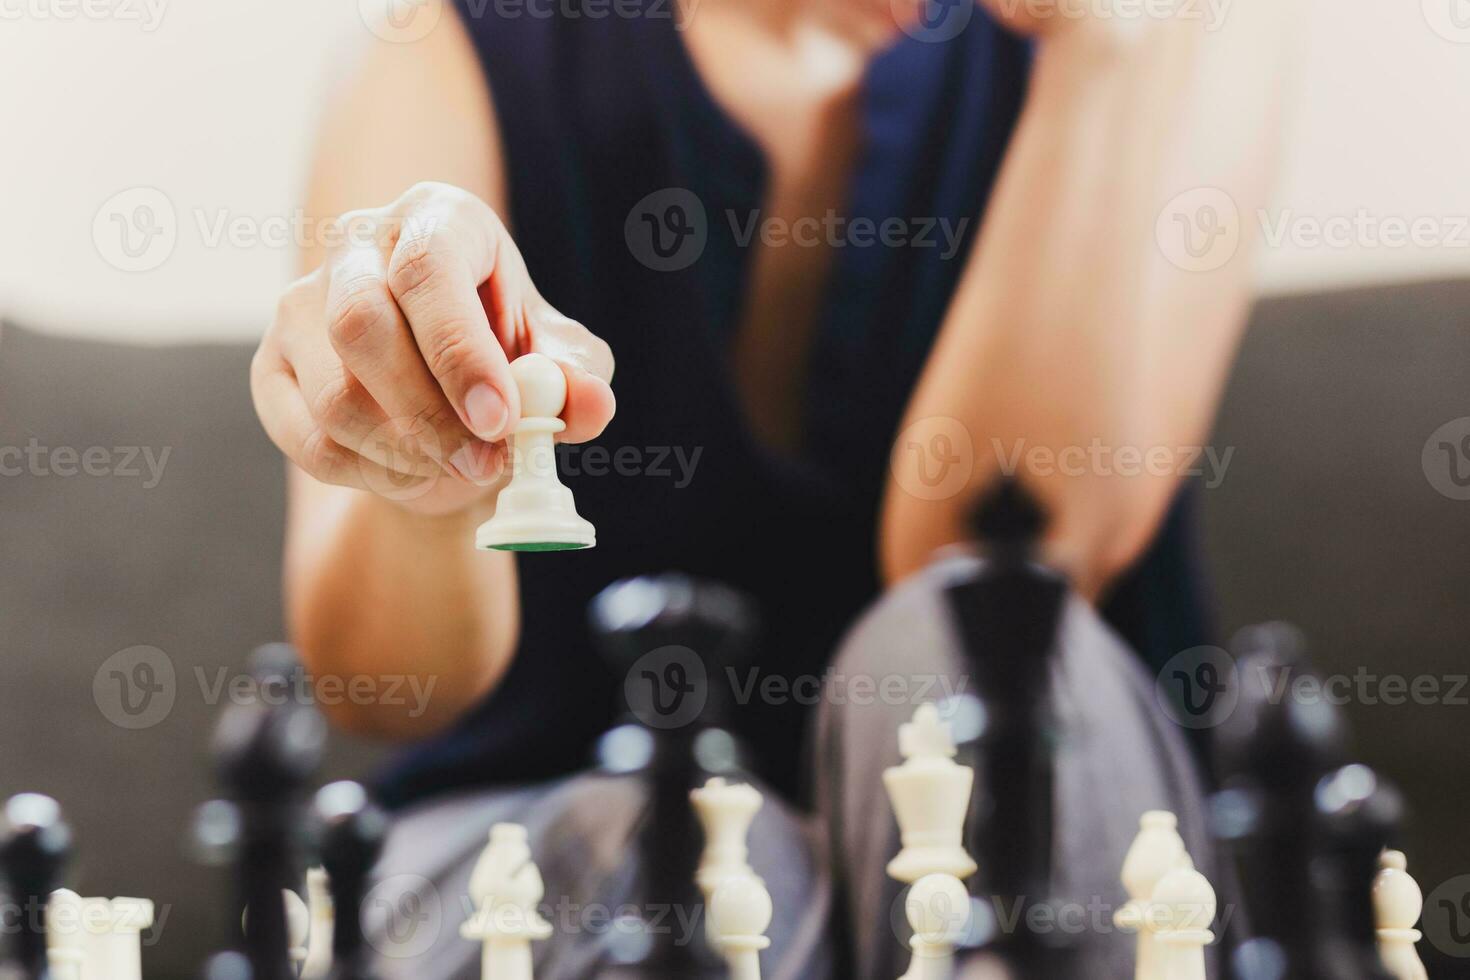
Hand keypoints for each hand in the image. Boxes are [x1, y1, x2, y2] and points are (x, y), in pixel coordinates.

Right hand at [252, 182, 614, 515]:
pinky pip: (309, 438)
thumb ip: (578, 378)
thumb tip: (589, 402)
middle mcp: (358, 245)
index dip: (461, 350)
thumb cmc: (510, 365)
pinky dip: (369, 473)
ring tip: (459, 468)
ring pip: (334, 394)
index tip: (500, 419)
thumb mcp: (561, 366)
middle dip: (429, 412)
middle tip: (485, 464)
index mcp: (438, 219)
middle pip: (362, 325)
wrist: (449, 409)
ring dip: (404, 452)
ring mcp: (301, 304)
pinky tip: (414, 472)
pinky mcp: (271, 368)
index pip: (429, 269)